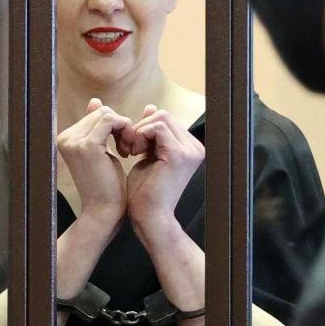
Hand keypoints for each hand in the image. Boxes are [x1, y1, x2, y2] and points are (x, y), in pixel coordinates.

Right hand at [56, 98, 132, 229]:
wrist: (104, 212)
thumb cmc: (107, 186)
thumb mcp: (102, 151)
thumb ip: (97, 127)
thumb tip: (95, 101)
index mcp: (66, 139)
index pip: (96, 114)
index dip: (115, 126)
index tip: (125, 146)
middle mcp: (65, 138)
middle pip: (102, 112)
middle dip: (121, 126)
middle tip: (130, 148)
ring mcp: (74, 141)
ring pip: (107, 113)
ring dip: (125, 129)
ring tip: (129, 150)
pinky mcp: (87, 145)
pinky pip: (112, 119)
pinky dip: (126, 129)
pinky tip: (129, 150)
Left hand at [126, 105, 205, 229]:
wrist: (149, 218)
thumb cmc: (145, 192)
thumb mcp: (147, 155)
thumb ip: (151, 133)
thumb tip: (151, 107)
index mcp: (190, 148)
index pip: (166, 119)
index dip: (145, 128)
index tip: (132, 147)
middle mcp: (195, 148)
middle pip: (164, 115)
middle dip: (141, 127)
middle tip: (129, 148)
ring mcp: (190, 150)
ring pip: (160, 117)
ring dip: (139, 131)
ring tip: (131, 151)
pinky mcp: (179, 154)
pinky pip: (157, 127)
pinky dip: (140, 135)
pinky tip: (134, 153)